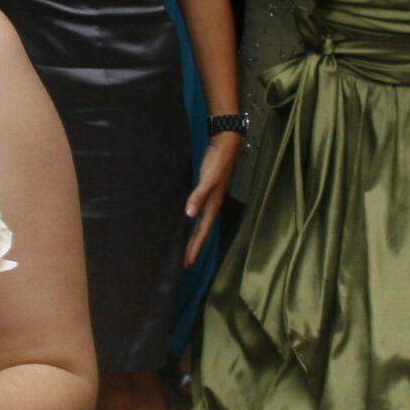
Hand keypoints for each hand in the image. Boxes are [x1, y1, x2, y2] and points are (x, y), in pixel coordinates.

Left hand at [184, 129, 238, 262]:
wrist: (225, 146)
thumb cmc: (217, 162)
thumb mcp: (208, 179)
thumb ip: (198, 196)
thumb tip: (190, 214)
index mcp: (212, 206)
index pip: (201, 232)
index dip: (194, 248)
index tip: (186, 262)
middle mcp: (212, 206)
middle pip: (201, 232)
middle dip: (193, 248)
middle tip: (184, 263)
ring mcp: (210, 199)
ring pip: (200, 224)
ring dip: (193, 237)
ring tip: (186, 249)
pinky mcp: (206, 192)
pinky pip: (199, 213)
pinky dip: (193, 223)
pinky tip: (188, 223)